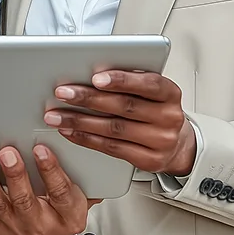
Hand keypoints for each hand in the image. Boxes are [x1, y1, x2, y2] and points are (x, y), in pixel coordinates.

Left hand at [0, 144, 93, 234]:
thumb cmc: (58, 217)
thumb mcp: (77, 202)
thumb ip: (85, 181)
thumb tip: (90, 153)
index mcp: (69, 216)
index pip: (61, 192)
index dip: (51, 170)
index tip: (40, 149)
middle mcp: (43, 225)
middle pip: (27, 200)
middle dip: (16, 175)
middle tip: (7, 153)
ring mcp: (17, 230)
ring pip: (1, 207)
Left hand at [44, 71, 195, 176]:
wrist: (176, 143)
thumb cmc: (155, 109)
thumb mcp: (150, 91)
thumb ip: (129, 81)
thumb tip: (88, 73)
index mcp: (170, 93)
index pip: (148, 83)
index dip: (122, 80)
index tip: (96, 77)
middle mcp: (169, 117)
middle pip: (124, 106)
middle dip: (89, 98)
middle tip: (63, 93)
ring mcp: (160, 141)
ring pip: (114, 129)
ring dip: (80, 121)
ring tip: (56, 115)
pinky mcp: (149, 160)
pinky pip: (112, 148)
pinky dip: (86, 139)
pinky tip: (70, 131)